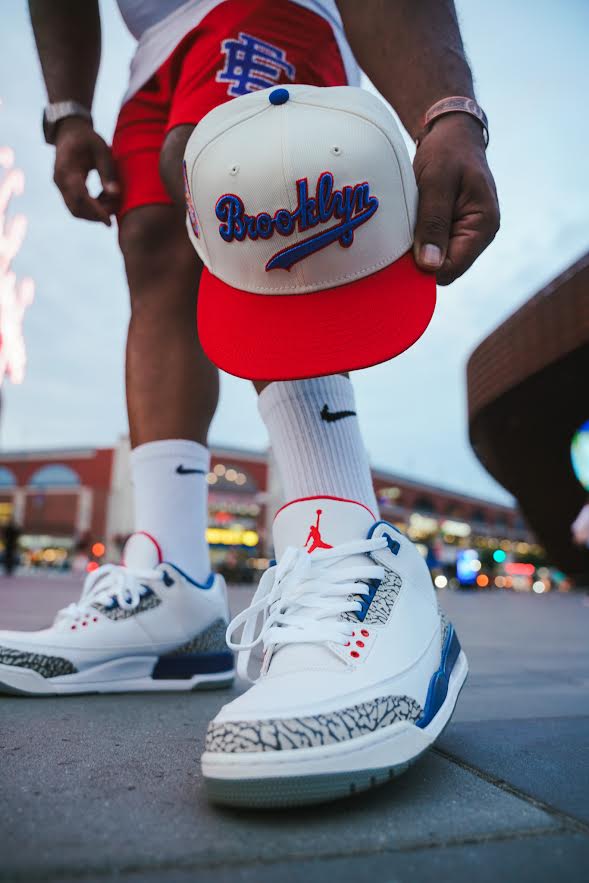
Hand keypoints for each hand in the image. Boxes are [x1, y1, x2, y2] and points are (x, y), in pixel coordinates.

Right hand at [53, 117, 119, 225]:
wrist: (69, 133)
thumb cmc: (88, 139)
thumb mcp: (101, 150)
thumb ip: (107, 171)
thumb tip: (115, 194)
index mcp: (66, 168)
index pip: (80, 196)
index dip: (95, 210)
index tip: (109, 221)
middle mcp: (59, 180)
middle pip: (76, 208)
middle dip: (97, 214)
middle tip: (117, 207)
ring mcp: (60, 186)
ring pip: (75, 210)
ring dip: (94, 213)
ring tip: (112, 202)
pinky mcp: (64, 190)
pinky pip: (76, 205)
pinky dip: (91, 207)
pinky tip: (105, 198)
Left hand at [413, 114, 499, 284]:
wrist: (452, 133)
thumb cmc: (447, 151)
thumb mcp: (437, 182)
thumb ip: (433, 223)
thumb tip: (429, 266)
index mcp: (483, 226)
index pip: (451, 268)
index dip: (424, 268)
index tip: (398, 256)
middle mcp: (477, 236)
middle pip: (443, 269)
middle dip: (419, 259)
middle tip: (395, 241)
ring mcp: (464, 234)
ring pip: (435, 260)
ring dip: (416, 250)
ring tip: (402, 229)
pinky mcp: (450, 230)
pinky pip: (431, 247)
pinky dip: (416, 241)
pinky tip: (405, 228)